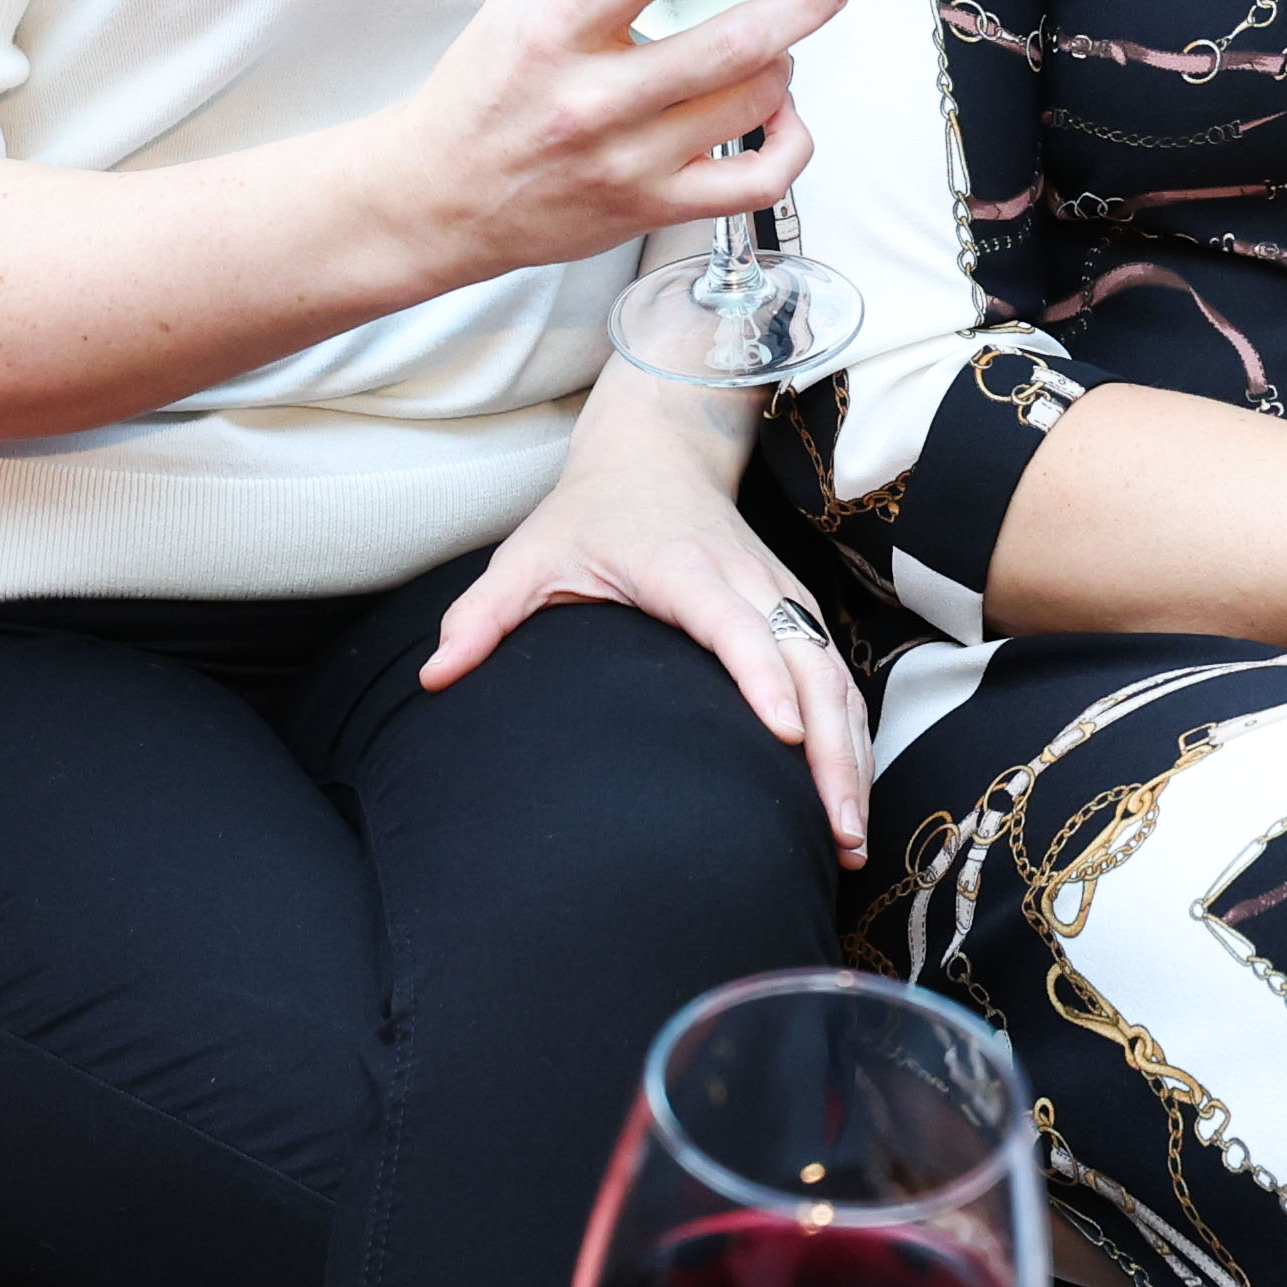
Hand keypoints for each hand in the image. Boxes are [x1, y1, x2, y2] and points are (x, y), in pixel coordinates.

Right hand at [378, 0, 846, 292]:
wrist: (438, 200)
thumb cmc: (480, 95)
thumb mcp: (513, 2)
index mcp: (553, 31)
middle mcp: (591, 98)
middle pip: (726, 45)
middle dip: (799, 4)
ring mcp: (627, 160)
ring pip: (751, 105)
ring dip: (786, 62)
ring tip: (782, 43)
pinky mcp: (651, 208)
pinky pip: (756, 185)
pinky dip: (792, 144)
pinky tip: (783, 114)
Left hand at [432, 379, 867, 860]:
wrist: (657, 451)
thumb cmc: (590, 512)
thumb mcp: (529, 553)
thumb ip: (483, 614)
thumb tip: (435, 677)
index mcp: (686, 569)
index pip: (736, 625)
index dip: (762, 678)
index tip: (782, 737)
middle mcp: (747, 583)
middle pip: (809, 664)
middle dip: (830, 748)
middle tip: (837, 829)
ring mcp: (781, 596)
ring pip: (835, 676)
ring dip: (851, 753)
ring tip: (850, 836)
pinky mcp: (796, 611)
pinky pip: (836, 677)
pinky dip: (851, 735)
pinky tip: (848, 793)